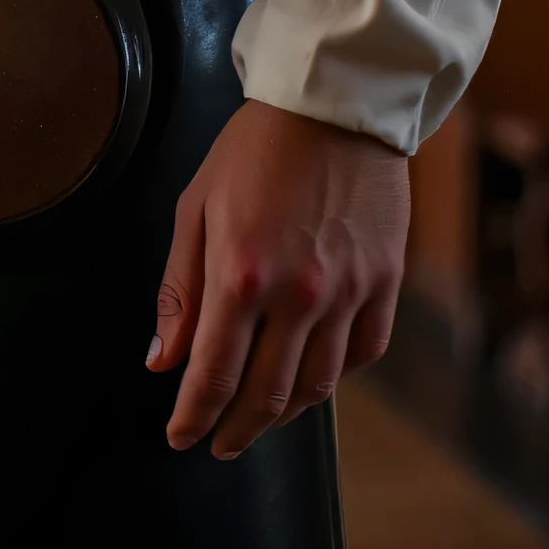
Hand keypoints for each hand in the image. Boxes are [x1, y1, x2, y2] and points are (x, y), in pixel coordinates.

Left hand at [147, 101, 407, 457]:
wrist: (334, 104)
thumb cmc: (255, 150)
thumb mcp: (197, 207)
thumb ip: (179, 291)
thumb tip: (163, 361)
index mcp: (242, 273)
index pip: (213, 375)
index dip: (193, 416)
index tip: (180, 436)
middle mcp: (299, 294)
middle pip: (266, 395)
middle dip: (235, 430)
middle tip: (217, 443)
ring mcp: (349, 292)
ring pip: (318, 387)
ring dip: (283, 415)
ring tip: (258, 420)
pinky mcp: (384, 283)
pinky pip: (362, 354)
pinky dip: (335, 377)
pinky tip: (311, 377)